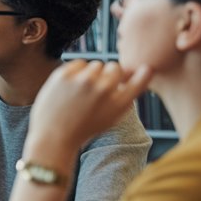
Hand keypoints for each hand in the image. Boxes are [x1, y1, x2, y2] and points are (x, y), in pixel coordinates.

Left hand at [27, 60, 151, 154]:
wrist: (54, 137)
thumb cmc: (84, 129)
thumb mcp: (111, 118)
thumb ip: (125, 98)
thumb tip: (138, 73)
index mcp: (118, 104)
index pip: (139, 81)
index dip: (144, 74)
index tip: (146, 69)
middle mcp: (103, 90)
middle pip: (115, 67)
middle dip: (110, 74)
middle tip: (99, 88)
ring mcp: (83, 81)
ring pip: (96, 64)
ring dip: (93, 73)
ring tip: (83, 91)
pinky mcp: (64, 76)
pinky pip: (79, 63)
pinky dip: (77, 72)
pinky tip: (72, 86)